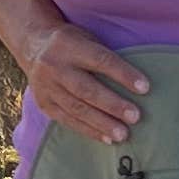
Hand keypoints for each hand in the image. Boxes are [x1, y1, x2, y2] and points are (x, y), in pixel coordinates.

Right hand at [20, 19, 147, 144]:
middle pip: (87, 89)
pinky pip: (67, 120)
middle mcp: (55, 66)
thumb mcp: (87, 39)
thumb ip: (105, 56)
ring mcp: (46, 87)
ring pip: (76, 108)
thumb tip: (138, 83)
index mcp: (69, 45)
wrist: (33, 46)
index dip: (123, 74)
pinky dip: (88, 130)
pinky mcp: (44, 103)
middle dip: (112, 104)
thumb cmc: (73, 43)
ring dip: (102, 123)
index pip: (100, 60)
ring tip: (123, 134)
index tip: (145, 88)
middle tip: (135, 117)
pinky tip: (106, 139)